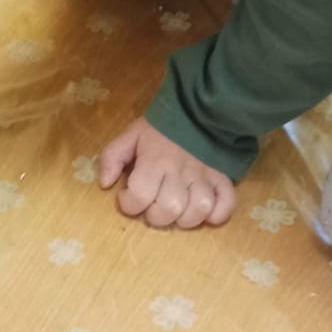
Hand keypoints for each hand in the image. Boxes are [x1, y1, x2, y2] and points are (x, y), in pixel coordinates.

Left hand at [98, 118, 234, 227]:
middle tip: (152, 208)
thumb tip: (105, 184)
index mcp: (154, 160)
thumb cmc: (159, 130)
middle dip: (156, 217)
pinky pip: (226, 202)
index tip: (127, 197)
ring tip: (177, 212)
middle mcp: (180, 171)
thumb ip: (112, 157)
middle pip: (170, 208)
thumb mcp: (129, 136)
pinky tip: (206, 215)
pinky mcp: (222, 178)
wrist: (196, 111)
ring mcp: (204, 176)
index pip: (140, 195)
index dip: (129, 204)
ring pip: (198, 209)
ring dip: (186, 219)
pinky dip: (217, 214)